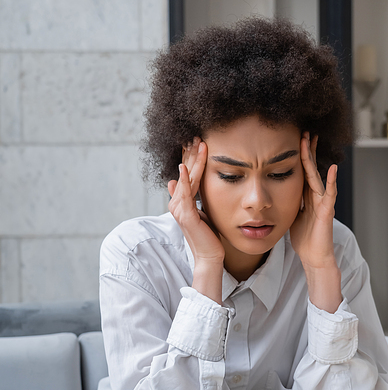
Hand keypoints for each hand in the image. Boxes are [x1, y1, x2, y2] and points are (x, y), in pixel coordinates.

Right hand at [167, 137, 224, 267]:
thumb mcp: (200, 210)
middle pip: (184, 173)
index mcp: (181, 201)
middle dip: (189, 153)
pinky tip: (185, 167)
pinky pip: (185, 194)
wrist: (209, 255)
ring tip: (195, 143)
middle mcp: (177, 203)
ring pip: (186, 179)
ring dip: (190, 160)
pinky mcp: (186, 216)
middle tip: (195, 134)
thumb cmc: (208, 234)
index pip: (185, 174)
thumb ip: (191, 196)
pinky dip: (185, 180)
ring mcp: (180, 209)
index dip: (189, 157)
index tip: (195, 140)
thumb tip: (176, 181)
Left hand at [289, 133, 337, 270]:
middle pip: (310, 168)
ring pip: (317, 176)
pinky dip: (331, 181)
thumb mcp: (290, 214)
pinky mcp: (326, 212)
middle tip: (304, 129)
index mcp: (305, 195)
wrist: (314, 257)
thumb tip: (271, 192)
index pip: (301, 170)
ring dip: (314, 158)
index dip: (299, 155)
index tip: (294, 137)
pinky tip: (333, 168)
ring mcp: (322, 202)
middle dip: (307, 149)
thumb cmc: (303, 238)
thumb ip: (286, 201)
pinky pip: (329, 194)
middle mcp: (315, 195)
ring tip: (312, 140)